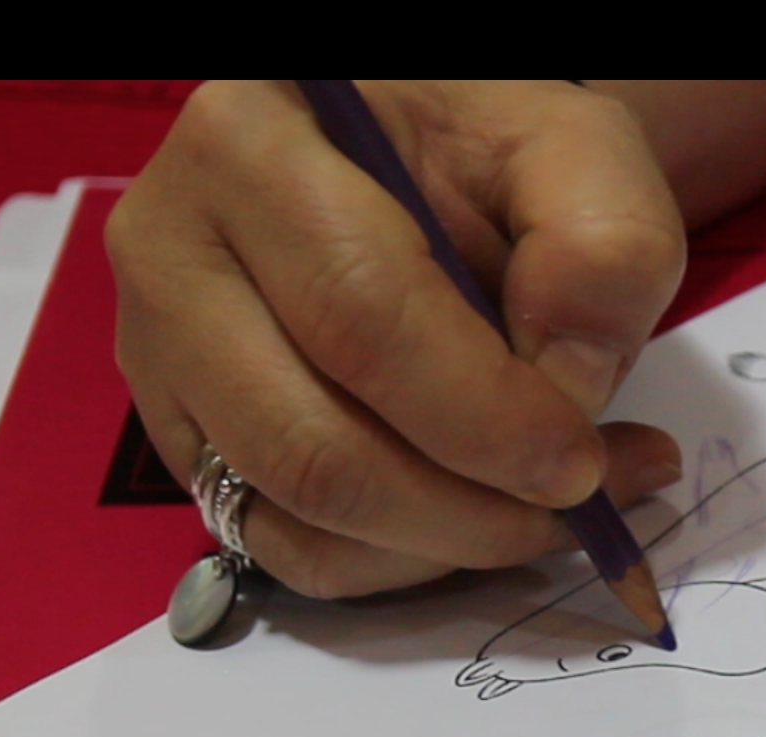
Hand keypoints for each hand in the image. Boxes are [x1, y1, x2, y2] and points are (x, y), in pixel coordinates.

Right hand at [108, 80, 688, 599]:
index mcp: (248, 145)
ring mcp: (163, 359)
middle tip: (581, 504)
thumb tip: (569, 380)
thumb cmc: (484, 155)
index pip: (360, 317)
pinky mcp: (188, 442)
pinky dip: (404, 563)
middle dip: (468, 509)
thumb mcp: (571, 150)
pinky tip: (484, 516)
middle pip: (311, 445)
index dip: (485, 417)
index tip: (584, 464)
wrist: (418, 171)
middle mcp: (172, 253)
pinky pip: (291, 550)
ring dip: (446, 544)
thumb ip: (602, 240)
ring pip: (297, 514)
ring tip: (553, 509)